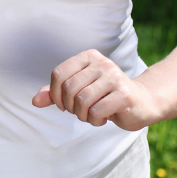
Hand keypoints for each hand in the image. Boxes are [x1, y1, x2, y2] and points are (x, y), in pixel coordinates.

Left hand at [32, 49, 159, 130]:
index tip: (63, 106)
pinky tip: (103, 119)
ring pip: (82, 101)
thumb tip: (34, 101)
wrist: (142, 103)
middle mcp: (101, 62)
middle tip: (80, 112)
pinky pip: (97, 111)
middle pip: (69, 88)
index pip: (58, 74)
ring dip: (82, 115)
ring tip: (91, 116)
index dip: (54, 94)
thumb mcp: (79, 91)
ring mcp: (114, 77)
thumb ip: (55, 94)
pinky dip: (95, 121)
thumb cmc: (105, 96)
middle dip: (70, 107)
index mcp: (88, 57)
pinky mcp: (124, 93)